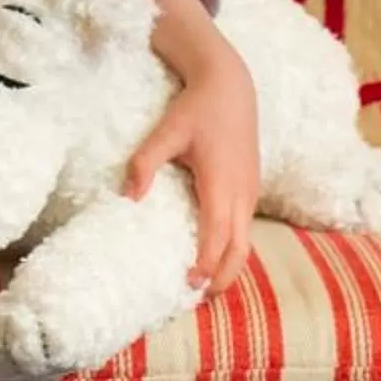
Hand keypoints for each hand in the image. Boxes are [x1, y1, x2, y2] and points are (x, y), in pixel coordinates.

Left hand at [126, 0, 258, 296]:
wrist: (231, 84)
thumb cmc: (196, 108)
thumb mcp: (166, 132)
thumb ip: (144, 163)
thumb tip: (129, 196)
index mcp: (221, 183)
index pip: (217, 236)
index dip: (206, 264)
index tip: (188, 284)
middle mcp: (242, 192)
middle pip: (238, 249)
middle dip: (221, 276)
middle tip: (196, 296)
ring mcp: (250, 190)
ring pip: (246, 240)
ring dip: (229, 265)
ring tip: (205, 283)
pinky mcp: (251, 186)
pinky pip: (246, 226)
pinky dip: (233, 247)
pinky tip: (214, 252)